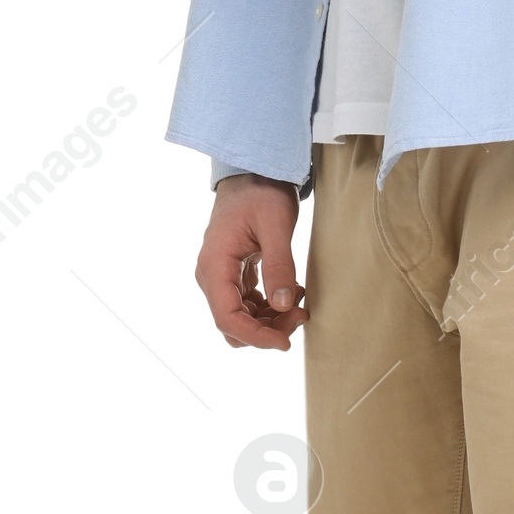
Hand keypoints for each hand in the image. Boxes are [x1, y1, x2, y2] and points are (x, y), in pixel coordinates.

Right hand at [196, 176, 308, 349]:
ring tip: (300, 302)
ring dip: (271, 320)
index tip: (285, 343)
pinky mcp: (234, 275)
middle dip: (267, 330)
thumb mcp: (276, 226)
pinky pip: (249, 305)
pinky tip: (291, 293)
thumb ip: (279, 266)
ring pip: (242, 318)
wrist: (253, 171)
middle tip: (301, 314)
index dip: (256, 337)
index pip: (227, 319)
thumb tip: (284, 306)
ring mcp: (222, 277)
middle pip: (234, 324)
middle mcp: (212, 276)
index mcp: (214, 266)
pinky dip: (270, 307)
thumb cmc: (261, 192)